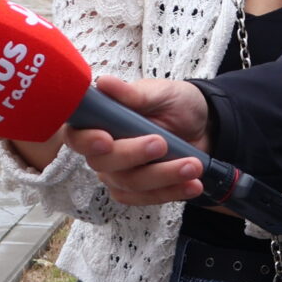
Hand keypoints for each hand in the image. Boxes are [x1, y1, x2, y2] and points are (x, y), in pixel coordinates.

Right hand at [66, 76, 213, 206]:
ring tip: (193, 165)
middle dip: (133, 155)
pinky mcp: (140, 191)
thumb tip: (104, 83)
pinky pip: (148, 198)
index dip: (86, 141)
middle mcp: (105, 150)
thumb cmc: (175, 104)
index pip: (77, 136)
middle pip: (103, 164)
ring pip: (130, 184)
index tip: (106, 139)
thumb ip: (132, 94)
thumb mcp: (159, 92)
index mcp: (101, 121)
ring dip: (164, 175)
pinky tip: (193, 183)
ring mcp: (120, 173)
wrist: (204, 125)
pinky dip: (172, 192)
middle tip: (161, 143)